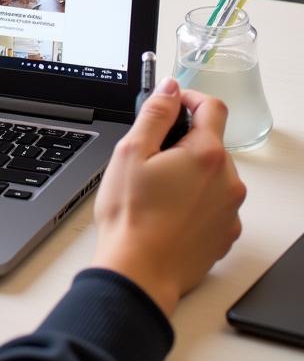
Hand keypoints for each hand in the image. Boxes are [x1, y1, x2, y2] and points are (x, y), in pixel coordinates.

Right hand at [91, 79, 245, 316]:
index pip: (212, 107)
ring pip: (212, 174)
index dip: (189, 98)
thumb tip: (170, 89)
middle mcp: (228, 181)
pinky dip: (194, 199)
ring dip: (189, 172)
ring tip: (154, 190)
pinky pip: (213, 203)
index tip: (170, 104)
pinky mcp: (225, 233)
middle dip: (182, 141)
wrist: (139, 272)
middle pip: (210, 143)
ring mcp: (230, 210)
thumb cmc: (131, 215)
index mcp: (206, 155)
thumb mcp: (131, 151)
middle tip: (148, 156)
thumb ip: (155, 113)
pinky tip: (166, 211)